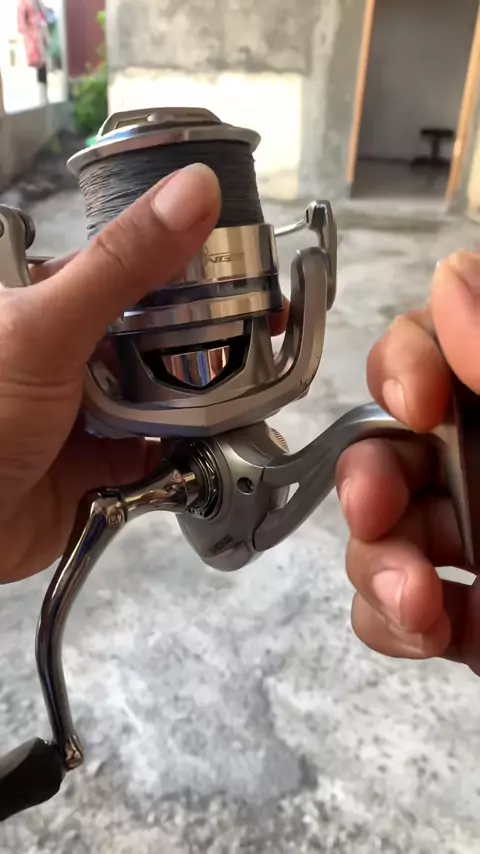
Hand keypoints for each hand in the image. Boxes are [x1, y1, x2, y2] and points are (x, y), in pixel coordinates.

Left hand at [0, 164, 285, 583]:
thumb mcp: (45, 327)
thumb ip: (121, 263)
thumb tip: (195, 188)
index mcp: (60, 299)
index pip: (142, 264)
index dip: (199, 263)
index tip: (252, 268)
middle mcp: (83, 350)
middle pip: (167, 332)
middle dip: (215, 338)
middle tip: (268, 339)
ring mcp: (99, 407)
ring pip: (173, 392)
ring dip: (210, 397)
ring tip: (256, 393)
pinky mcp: (112, 462)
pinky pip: (168, 449)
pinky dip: (196, 449)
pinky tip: (222, 442)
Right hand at [336, 251, 479, 675]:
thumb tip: (453, 278)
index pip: (444, 336)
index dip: (409, 357)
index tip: (419, 403)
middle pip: (387, 438)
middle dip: (367, 477)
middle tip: (375, 509)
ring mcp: (474, 539)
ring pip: (375, 529)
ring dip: (375, 564)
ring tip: (418, 606)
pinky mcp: (460, 616)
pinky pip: (389, 606)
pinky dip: (389, 622)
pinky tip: (428, 633)